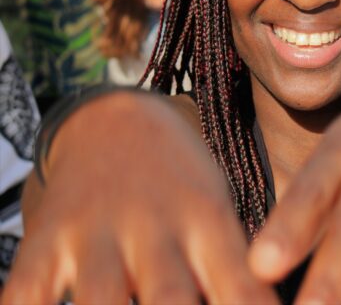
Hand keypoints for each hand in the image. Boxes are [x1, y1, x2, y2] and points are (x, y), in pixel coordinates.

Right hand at [2, 93, 277, 304]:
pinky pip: (28, 295)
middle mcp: (156, 229)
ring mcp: (97, 235)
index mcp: (209, 222)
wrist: (116, 122)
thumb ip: (236, 275)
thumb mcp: (218, 215)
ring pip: (104, 302)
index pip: (243, 289)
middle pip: (173, 300)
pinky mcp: (46, 242)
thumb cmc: (181, 183)